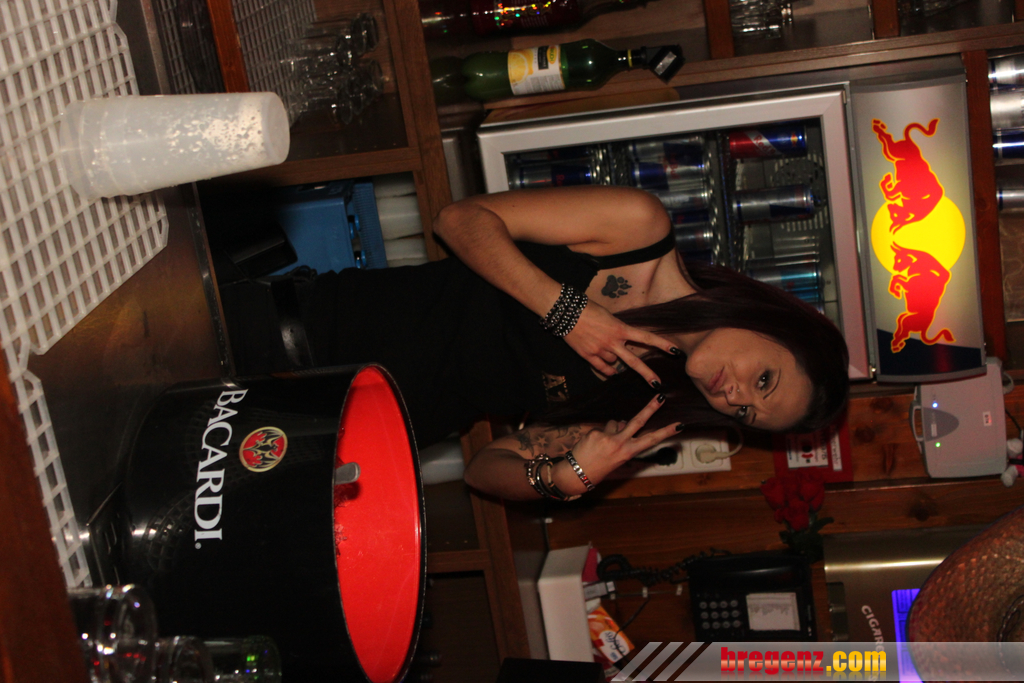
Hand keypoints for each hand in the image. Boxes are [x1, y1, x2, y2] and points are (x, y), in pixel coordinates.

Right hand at [564, 301, 680, 387]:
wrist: (565, 310)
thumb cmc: (588, 308)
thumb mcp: (609, 316)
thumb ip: (618, 330)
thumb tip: (624, 343)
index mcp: (620, 328)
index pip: (645, 338)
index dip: (661, 344)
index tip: (675, 350)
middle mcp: (612, 341)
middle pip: (633, 361)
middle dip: (647, 373)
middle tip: (658, 384)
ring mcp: (599, 350)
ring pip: (614, 362)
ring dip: (614, 358)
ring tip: (604, 345)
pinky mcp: (587, 355)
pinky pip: (602, 368)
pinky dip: (607, 370)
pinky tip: (611, 371)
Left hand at [564, 394, 682, 490]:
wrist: (577, 474)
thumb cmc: (599, 467)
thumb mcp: (617, 458)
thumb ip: (623, 439)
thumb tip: (624, 422)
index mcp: (628, 453)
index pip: (651, 440)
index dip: (666, 432)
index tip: (679, 425)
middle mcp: (619, 444)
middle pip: (638, 421)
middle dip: (650, 408)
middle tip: (660, 397)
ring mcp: (607, 436)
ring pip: (616, 423)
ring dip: (612, 429)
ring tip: (603, 445)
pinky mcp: (595, 432)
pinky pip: (602, 427)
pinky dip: (600, 433)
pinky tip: (593, 445)